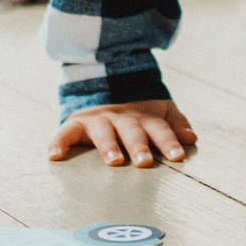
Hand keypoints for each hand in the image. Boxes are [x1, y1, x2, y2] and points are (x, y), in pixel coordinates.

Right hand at [49, 99, 197, 167]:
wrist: (106, 84)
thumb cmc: (139, 112)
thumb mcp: (160, 112)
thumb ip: (176, 124)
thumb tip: (191, 138)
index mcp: (144, 118)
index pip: (159, 129)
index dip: (169, 141)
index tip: (178, 156)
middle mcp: (122, 118)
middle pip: (132, 131)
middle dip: (139, 146)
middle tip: (144, 161)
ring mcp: (99, 120)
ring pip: (103, 132)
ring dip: (108, 145)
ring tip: (114, 160)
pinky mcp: (77, 123)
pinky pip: (65, 132)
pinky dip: (58, 142)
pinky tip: (54, 156)